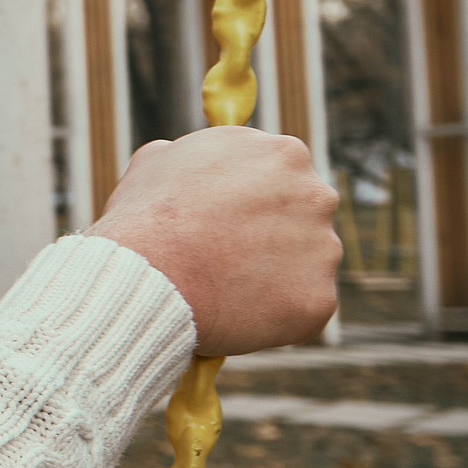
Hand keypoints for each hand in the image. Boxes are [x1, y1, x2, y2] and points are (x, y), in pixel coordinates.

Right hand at [89, 127, 337, 357]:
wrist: (148, 274)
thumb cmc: (144, 217)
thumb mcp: (158, 163)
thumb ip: (191, 157)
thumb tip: (183, 159)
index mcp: (284, 153)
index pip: (281, 175)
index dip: (249, 198)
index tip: (225, 218)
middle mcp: (317, 195)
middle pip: (302, 218)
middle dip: (269, 235)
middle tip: (223, 253)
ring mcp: (324, 250)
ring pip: (303, 266)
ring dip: (270, 275)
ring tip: (219, 284)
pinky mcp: (319, 300)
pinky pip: (298, 308)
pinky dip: (271, 314)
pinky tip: (230, 310)